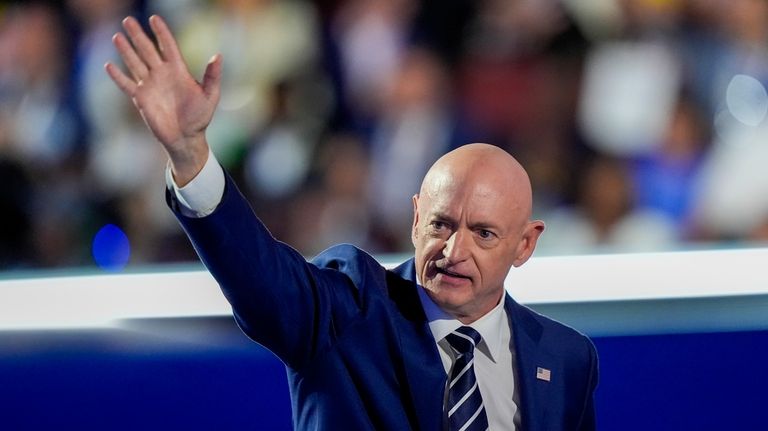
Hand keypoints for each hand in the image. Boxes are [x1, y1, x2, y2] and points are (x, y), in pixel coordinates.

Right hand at [105, 15, 221, 185]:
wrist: (186, 138)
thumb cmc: (200, 117)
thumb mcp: (210, 95)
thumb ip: (212, 76)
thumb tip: (218, 55)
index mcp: (178, 70)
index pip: (167, 46)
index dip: (161, 32)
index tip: (154, 18)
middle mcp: (161, 74)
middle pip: (147, 50)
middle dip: (138, 35)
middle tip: (128, 20)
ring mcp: (150, 85)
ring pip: (135, 63)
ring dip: (126, 50)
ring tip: (117, 36)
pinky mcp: (141, 99)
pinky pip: (126, 85)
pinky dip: (117, 76)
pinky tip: (109, 65)